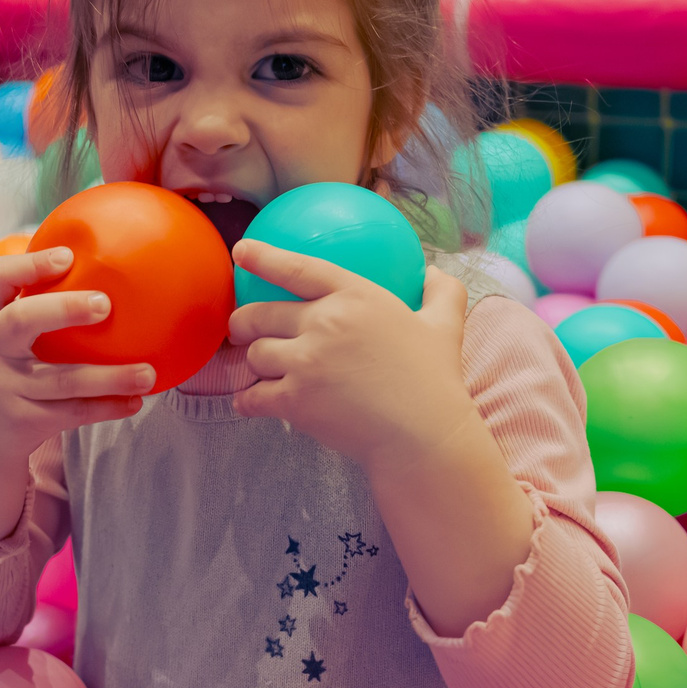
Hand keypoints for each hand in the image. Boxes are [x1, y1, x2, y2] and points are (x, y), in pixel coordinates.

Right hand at [0, 247, 156, 465]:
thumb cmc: (2, 368)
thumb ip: (31, 304)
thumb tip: (97, 259)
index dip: (28, 264)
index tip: (67, 256)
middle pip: (21, 321)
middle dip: (63, 309)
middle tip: (106, 303)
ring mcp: (5, 387)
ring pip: (62, 379)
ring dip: (109, 377)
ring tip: (148, 372)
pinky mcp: (24, 420)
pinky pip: (73, 412)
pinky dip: (107, 407)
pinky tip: (135, 401)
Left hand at [228, 241, 479, 465]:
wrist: (424, 436)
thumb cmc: (436, 381)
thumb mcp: (445, 325)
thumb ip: (441, 292)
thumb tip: (432, 272)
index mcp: (356, 297)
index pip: (298, 269)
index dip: (264, 256)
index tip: (241, 251)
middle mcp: (325, 323)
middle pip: (259, 314)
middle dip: (242, 323)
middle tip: (242, 330)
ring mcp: (306, 362)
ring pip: (254, 355)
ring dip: (254, 364)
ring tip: (262, 371)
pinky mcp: (295, 400)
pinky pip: (252, 395)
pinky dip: (247, 400)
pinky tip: (251, 402)